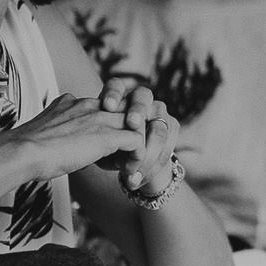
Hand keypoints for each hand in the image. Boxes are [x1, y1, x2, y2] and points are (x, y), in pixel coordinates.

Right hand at [0, 93, 130, 180]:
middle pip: (123, 112)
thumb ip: (60, 135)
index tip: (102, 151)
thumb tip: (65, 149)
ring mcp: (99, 118)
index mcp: (73, 102)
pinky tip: (126, 172)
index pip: (103, 108)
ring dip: (134, 147)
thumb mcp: (46, 135)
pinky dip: (136, 157)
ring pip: (135, 124)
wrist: (21, 152)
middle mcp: (89, 104)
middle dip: (127, 134)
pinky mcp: (107, 135)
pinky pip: (137, 141)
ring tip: (126, 167)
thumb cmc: (25, 151)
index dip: (107, 128)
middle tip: (121, 159)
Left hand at [107, 85, 180, 201]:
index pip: (117, 85)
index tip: (107, 106)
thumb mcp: (101, 145)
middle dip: (138, 110)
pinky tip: (139, 179)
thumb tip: (93, 141)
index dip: (114, 93)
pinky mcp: (173, 126)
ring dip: (145, 153)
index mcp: (120, 98)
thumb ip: (100, 139)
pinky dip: (152, 164)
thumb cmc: (110, 152)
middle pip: (143, 96)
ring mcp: (159, 111)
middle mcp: (141, 100)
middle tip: (131, 124)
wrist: (136, 168)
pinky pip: (167, 145)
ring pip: (158, 127)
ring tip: (129, 172)